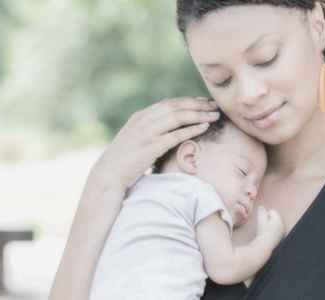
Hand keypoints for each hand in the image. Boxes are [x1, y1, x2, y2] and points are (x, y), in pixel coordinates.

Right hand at [91, 97, 218, 193]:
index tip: (203, 101)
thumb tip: (166, 127)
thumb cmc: (124, 159)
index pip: (169, 103)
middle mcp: (144, 120)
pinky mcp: (152, 146)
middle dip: (198, 104)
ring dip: (200, 115)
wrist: (109, 174)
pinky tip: (204, 128)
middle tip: (215, 105)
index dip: (188, 101)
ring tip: (214, 116)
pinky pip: (177, 134)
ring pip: (179, 117)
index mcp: (140, 116)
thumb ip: (149, 129)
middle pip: (176, 106)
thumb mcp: (135, 137)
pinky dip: (193, 129)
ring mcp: (147, 132)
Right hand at [256, 206, 284, 247]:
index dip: (265, 215)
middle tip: (264, 226)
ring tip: (265, 231)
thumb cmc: (263, 232)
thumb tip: (261, 207)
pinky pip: (275, 230)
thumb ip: (261, 212)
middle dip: (267, 220)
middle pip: (273, 217)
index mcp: (279, 220)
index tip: (263, 222)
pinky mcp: (279, 237)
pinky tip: (267, 235)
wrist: (265, 245)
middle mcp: (282, 226)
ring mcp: (281, 232)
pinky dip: (271, 231)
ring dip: (269, 225)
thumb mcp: (261, 220)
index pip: (272, 211)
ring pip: (274, 224)